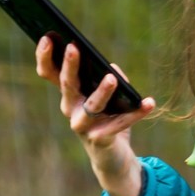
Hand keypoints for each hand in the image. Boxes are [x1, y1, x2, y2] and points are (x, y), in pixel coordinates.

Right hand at [35, 38, 155, 195]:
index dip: (45, 56)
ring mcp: (83, 126)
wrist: (111, 158)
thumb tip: (111, 68)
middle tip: (73, 47)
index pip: (50, 73)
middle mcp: (71, 109)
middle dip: (70, 65)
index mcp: (69, 94)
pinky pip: (119, 124)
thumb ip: (108, 78)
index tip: (47, 37)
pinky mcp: (100, 139)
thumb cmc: (107, 119)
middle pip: (67, 84)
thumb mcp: (107, 96)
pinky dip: (135, 113)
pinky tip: (149, 102)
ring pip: (92, 105)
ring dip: (102, 91)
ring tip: (112, 79)